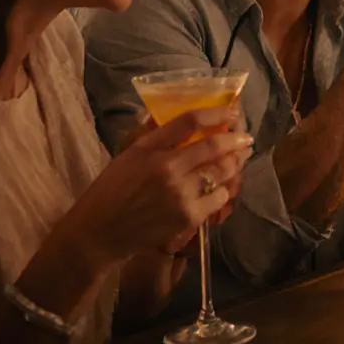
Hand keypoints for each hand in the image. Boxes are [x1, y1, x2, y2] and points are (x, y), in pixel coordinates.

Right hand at [66, 106, 253, 263]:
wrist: (98, 233)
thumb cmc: (110, 192)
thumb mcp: (127, 156)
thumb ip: (153, 136)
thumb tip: (174, 117)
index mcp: (149, 147)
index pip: (189, 120)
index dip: (216, 112)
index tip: (231, 111)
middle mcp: (166, 167)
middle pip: (215, 145)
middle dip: (237, 139)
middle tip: (245, 138)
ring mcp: (179, 192)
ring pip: (222, 171)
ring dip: (234, 164)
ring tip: (237, 161)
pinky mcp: (187, 216)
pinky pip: (219, 197)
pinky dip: (223, 191)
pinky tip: (222, 189)